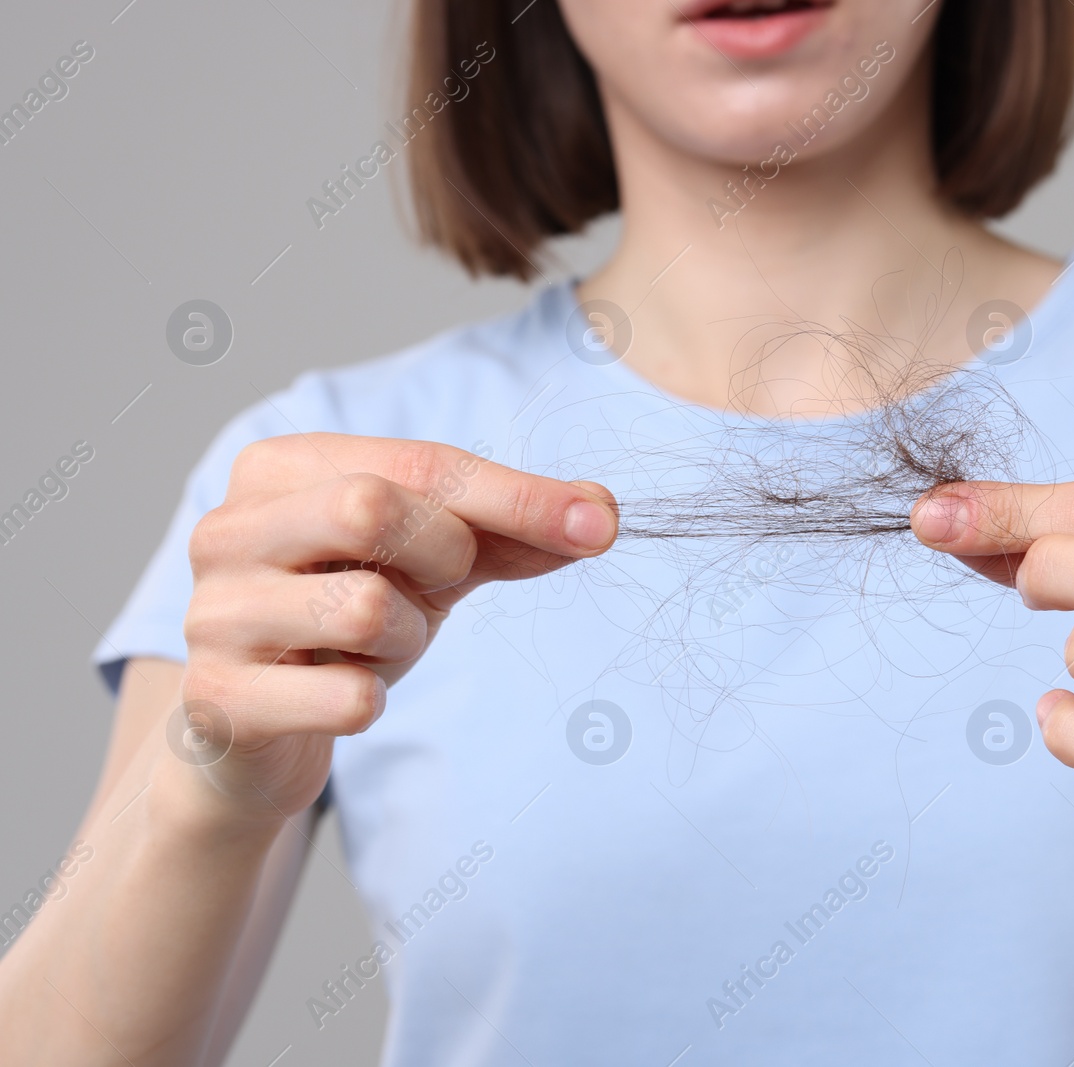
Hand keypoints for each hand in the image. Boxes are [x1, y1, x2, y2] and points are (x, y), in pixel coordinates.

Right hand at [174, 433, 617, 823]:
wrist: (258, 734)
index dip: (518, 495)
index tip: (599, 523)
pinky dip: (373, 700)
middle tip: (437, 585)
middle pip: (370, 508)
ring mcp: (212, 614)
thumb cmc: (348, 620)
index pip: (419, 463)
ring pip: (366, 608)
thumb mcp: (432, 561)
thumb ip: (510, 530)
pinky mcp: (219, 700)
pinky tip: (344, 695)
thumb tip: (601, 514)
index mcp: (281, 468)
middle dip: (443, 555)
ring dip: (406, 639)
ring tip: (376, 648)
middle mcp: (228, 527)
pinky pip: (348, 698)